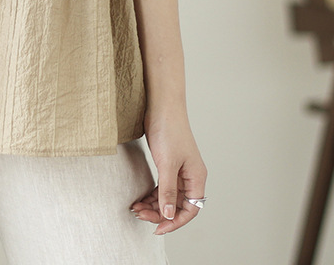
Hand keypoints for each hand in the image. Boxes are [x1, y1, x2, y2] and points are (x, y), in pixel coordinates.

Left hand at [130, 109, 207, 234]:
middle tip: (140, 215)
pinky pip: (162, 187)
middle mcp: (190, 176)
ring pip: (168, 197)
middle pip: (178, 205)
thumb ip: (168, 191)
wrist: (161, 105)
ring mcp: (179, 170)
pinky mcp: (168, 164)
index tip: (158, 228)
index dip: (175, 222)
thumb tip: (168, 215)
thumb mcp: (167, 164)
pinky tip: (140, 198)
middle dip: (160, 213)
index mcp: (197, 177)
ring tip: (136, 208)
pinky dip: (151, 194)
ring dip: (153, 205)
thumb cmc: (169, 130)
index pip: (191, 209)